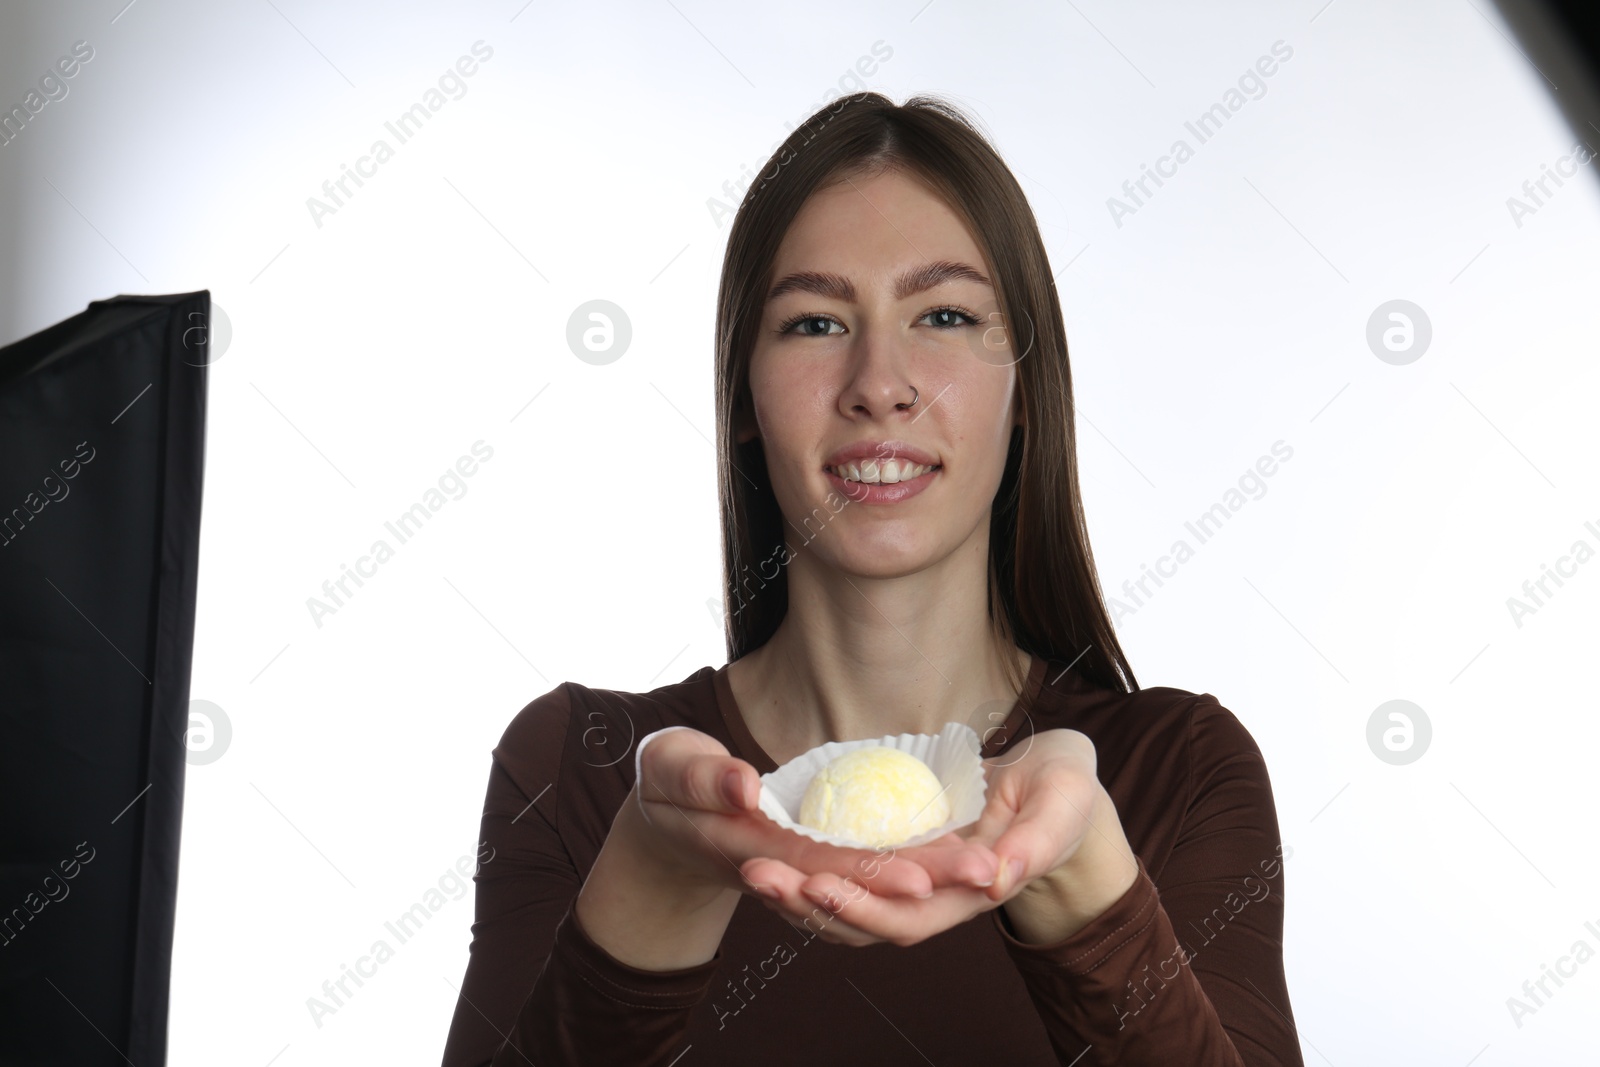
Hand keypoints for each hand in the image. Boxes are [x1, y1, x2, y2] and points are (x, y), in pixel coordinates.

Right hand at [623, 726, 1000, 904]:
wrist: (663, 814)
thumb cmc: (663, 782)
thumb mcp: (669, 768)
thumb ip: (702, 777)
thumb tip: (745, 785)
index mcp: (745, 851)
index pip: (815, 867)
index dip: (869, 872)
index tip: (921, 875)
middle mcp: (781, 870)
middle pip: (858, 883)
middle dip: (922, 880)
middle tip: (983, 869)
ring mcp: (801, 868)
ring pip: (870, 883)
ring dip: (926, 878)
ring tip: (986, 866)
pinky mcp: (816, 857)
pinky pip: (866, 868)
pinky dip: (910, 865)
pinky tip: (955, 850)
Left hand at [742, 728, 1133, 946]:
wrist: (1057, 788)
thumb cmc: (1066, 791)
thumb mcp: (1064, 802)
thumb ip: (1036, 840)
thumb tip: (999, 877)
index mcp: (972, 891)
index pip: (910, 917)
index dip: (864, 909)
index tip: (818, 885)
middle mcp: (936, 895)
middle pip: (865, 919)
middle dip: (809, 904)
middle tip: (758, 873)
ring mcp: (915, 876)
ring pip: (849, 901)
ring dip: (799, 892)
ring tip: (753, 867)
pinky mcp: (900, 850)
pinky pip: (849, 870)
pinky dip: (810, 866)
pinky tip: (772, 847)